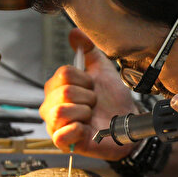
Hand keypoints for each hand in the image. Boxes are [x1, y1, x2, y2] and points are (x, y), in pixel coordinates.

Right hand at [40, 29, 142, 160]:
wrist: (126, 123)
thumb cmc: (112, 100)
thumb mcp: (101, 70)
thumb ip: (88, 50)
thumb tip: (74, 32)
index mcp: (57, 88)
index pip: (64, 74)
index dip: (85, 80)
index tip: (93, 87)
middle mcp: (51, 106)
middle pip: (65, 92)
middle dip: (87, 97)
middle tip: (94, 103)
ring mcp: (55, 125)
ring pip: (62, 111)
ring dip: (85, 112)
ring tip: (91, 116)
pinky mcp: (63, 143)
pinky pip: (61, 134)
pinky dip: (78, 130)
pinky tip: (86, 129)